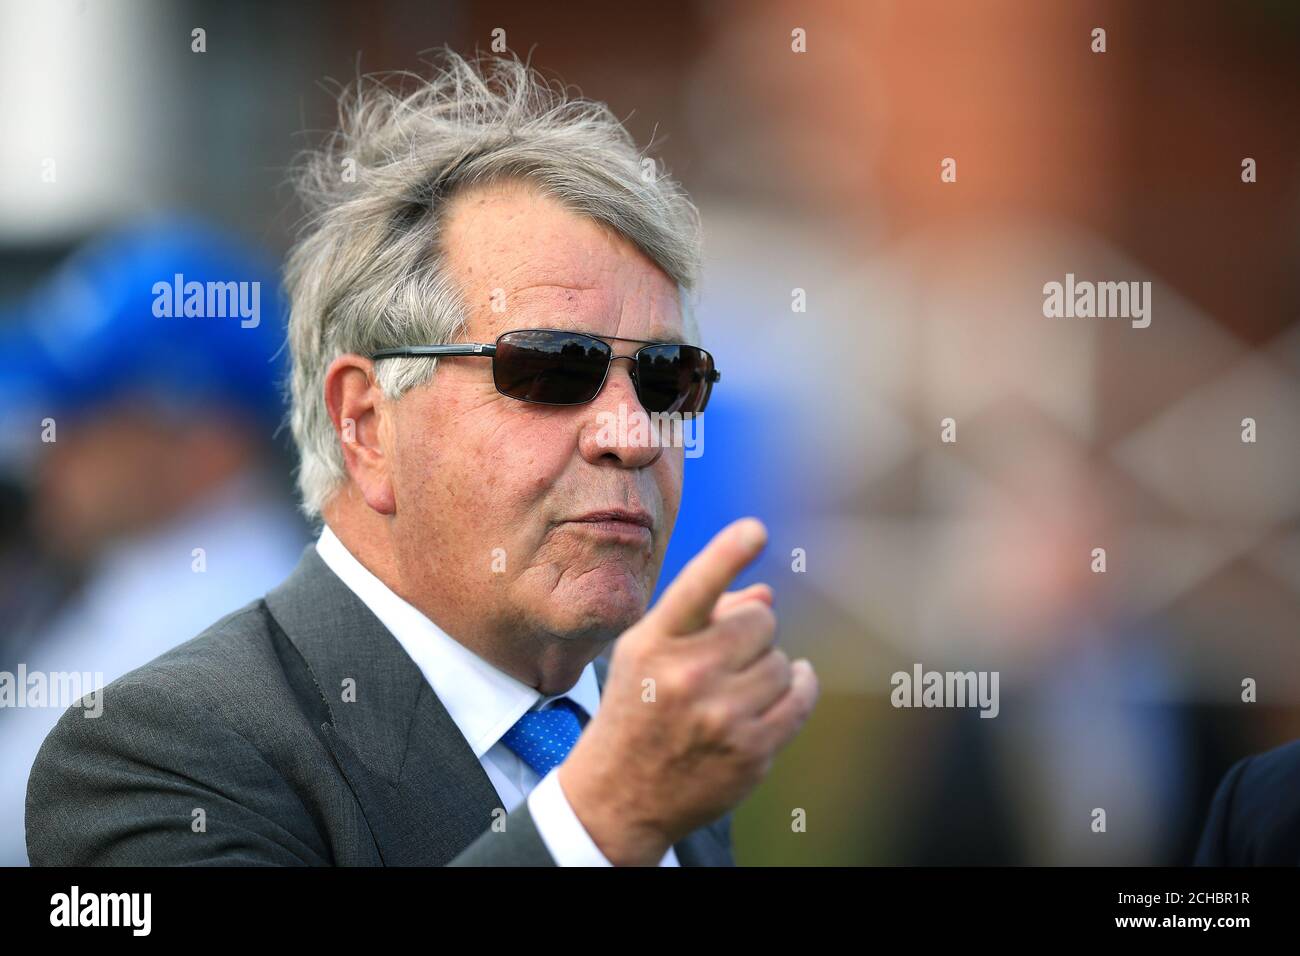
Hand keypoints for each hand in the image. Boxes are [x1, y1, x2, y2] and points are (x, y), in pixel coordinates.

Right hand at [558, 517, 818, 864]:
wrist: (619, 797)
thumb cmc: (637, 707)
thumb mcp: (647, 653)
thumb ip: (703, 617)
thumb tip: (767, 595)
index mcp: (654, 642)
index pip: (696, 588)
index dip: (728, 555)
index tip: (756, 530)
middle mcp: (685, 676)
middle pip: (760, 621)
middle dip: (752, 633)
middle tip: (725, 658)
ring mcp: (721, 717)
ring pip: (782, 661)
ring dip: (768, 669)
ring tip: (736, 689)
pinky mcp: (751, 751)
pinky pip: (801, 695)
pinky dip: (797, 688)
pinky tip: (777, 693)